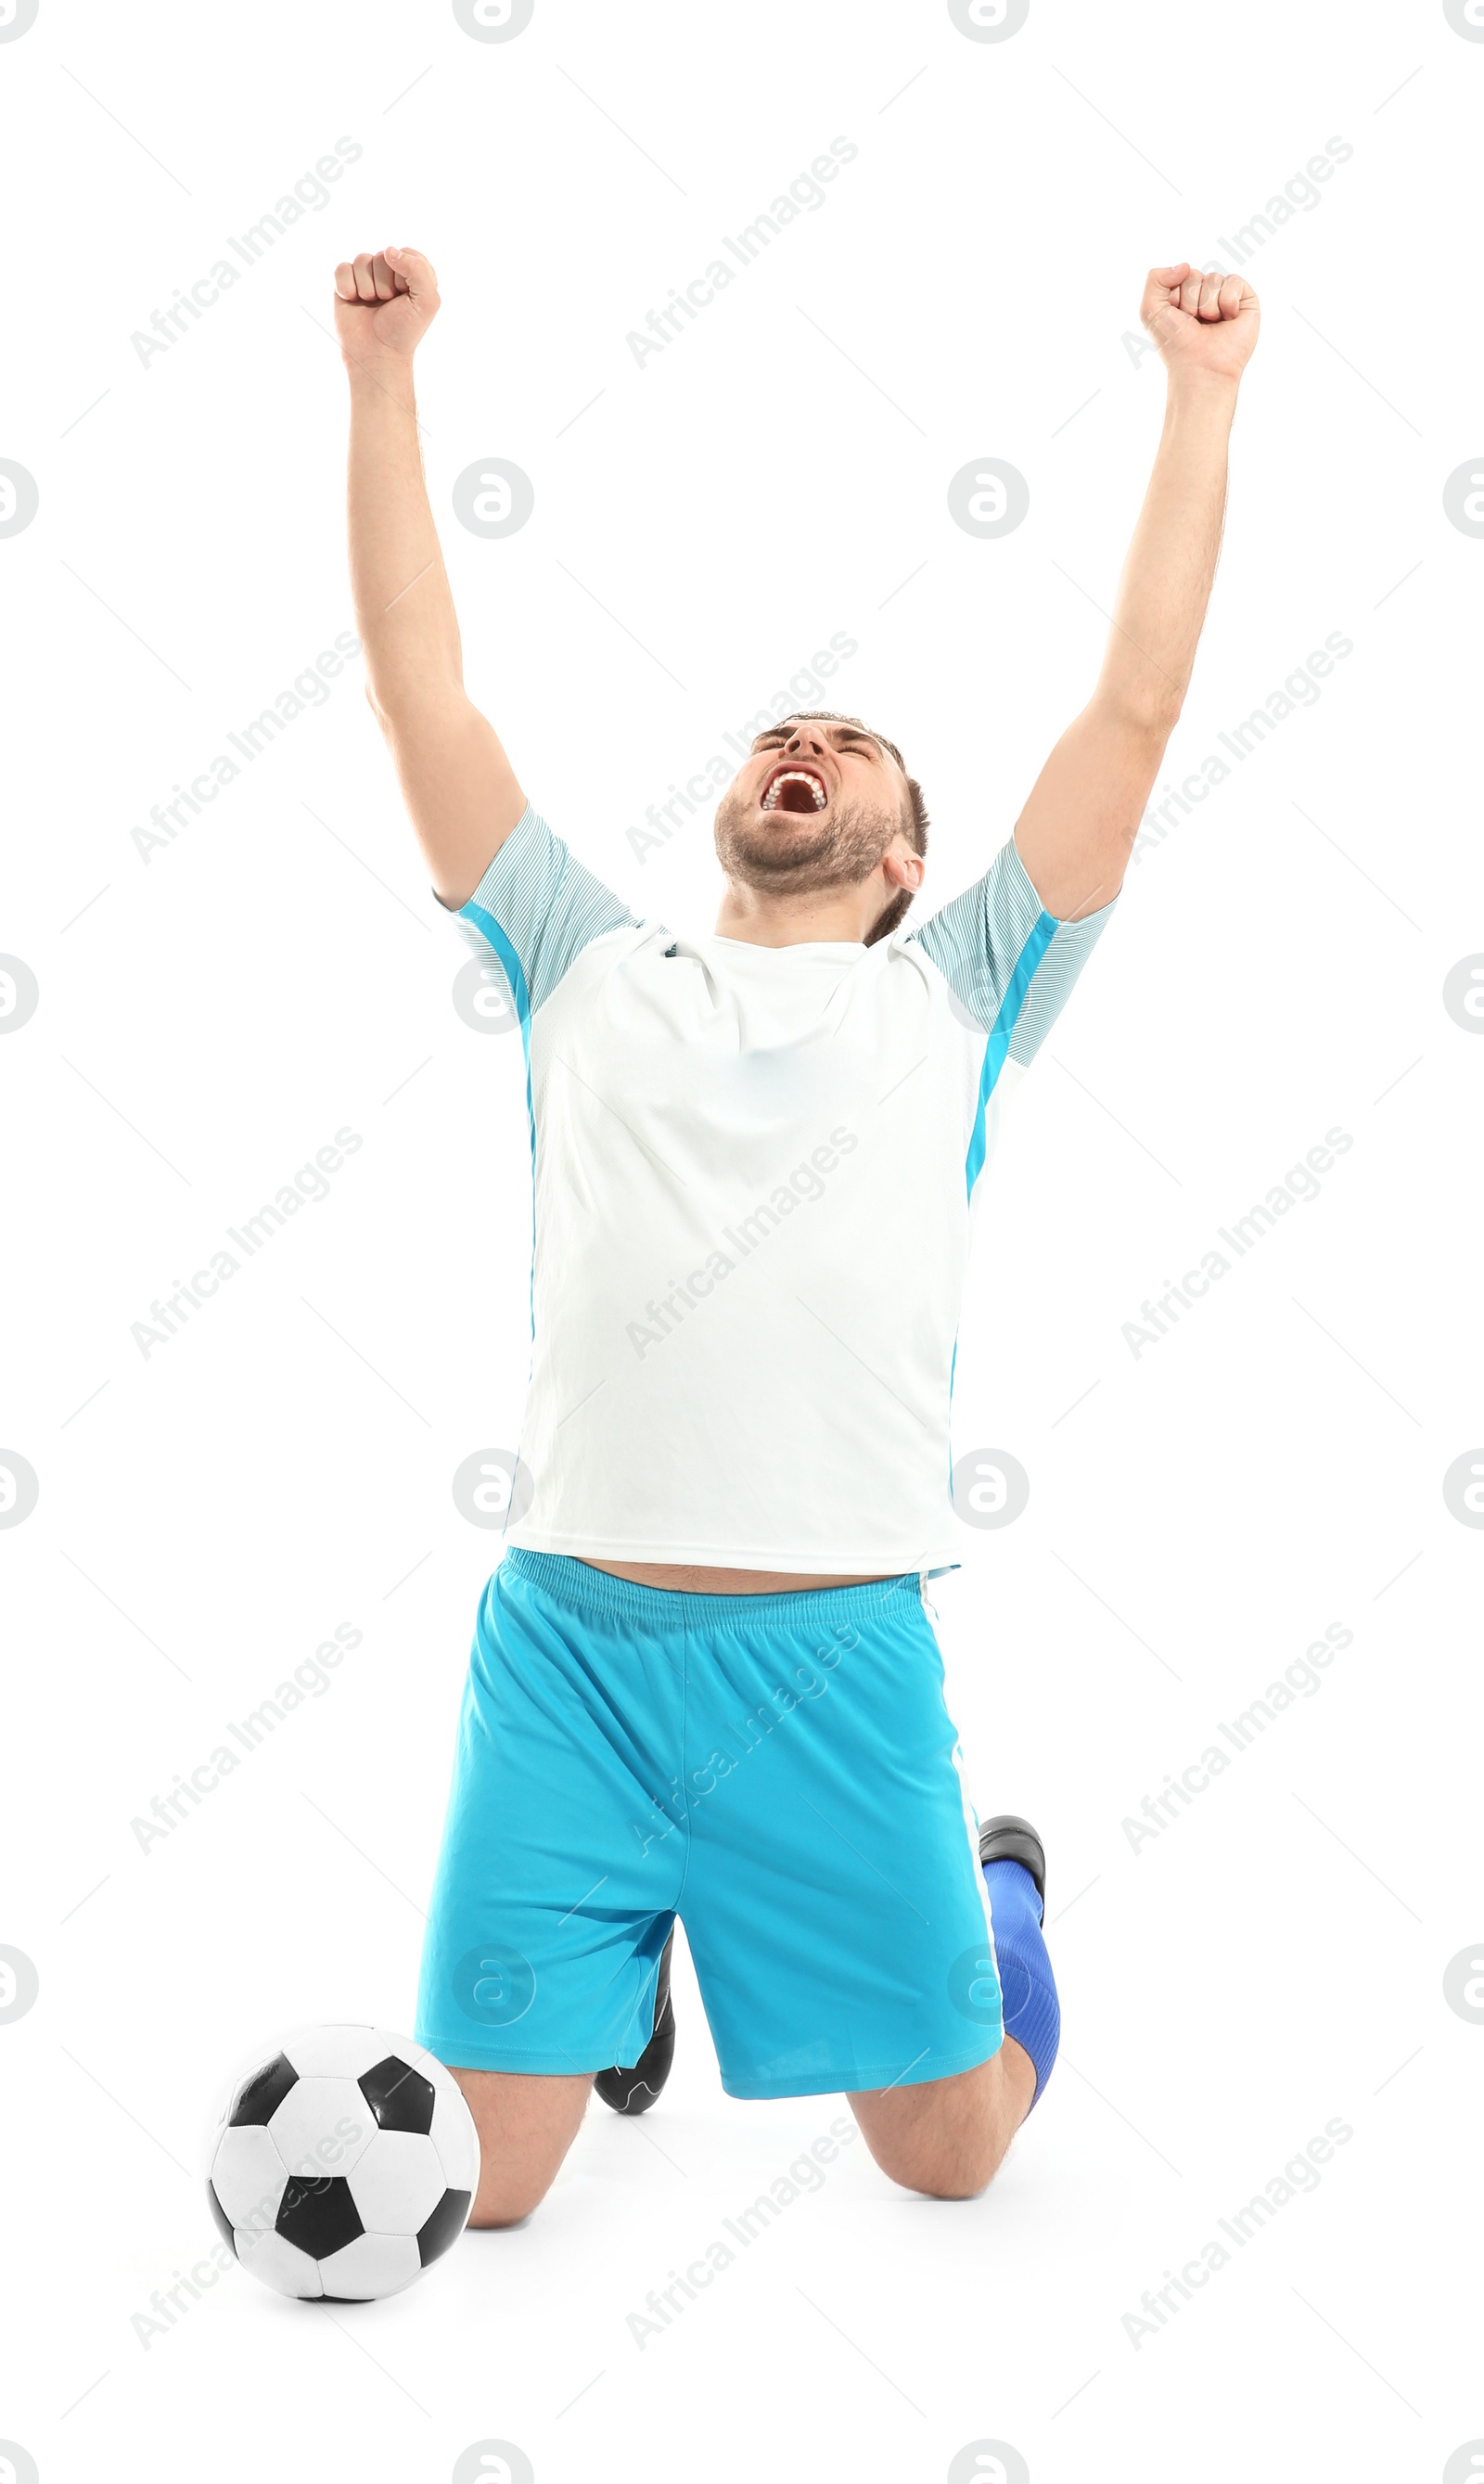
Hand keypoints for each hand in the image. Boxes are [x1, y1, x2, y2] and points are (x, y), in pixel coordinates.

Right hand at [333, 246, 440, 365]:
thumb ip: (417, 269)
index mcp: (412, 274)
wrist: (376, 355)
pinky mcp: (346, 284)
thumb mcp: (427, 301)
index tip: (406, 297)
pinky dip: (347, 287)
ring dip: (367, 287)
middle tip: (387, 304)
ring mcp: (367, 277)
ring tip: (371, 305)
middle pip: (382, 256)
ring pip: (362, 260)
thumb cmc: (403, 331)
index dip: (404, 276)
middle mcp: (389, 272)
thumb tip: (388, 251)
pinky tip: (353, 302)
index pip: (406, 253)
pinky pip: (342, 269)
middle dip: (384, 283)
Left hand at [1140, 262, 1258, 385]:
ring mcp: (1225, 298)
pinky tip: (1227, 319)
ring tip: (1210, 324)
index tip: (1177, 320)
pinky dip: (1227, 302)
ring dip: (1207, 305)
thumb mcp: (1150, 311)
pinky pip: (1233, 281)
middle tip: (1194, 324)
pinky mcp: (1246, 302)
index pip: (1179, 275)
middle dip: (1190, 301)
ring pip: (1213, 279)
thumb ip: (1155, 279)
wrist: (1199, 368)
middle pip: (1194, 275)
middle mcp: (1204, 296)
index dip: (1174, 297)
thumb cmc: (1176, 345)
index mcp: (1183, 297)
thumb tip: (1186, 265)